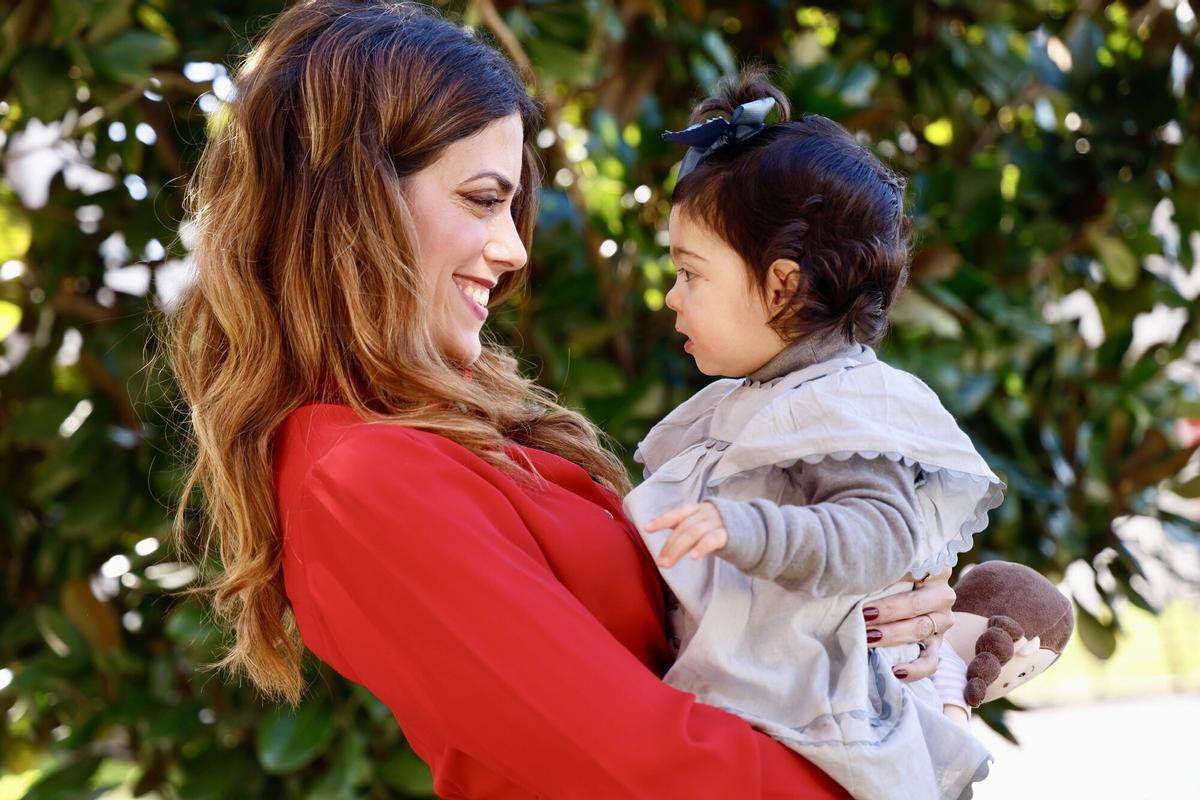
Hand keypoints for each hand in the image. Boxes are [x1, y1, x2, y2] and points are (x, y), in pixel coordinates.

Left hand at [645, 502, 728, 567]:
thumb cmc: (719, 529)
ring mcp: (718, 522)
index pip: (677, 513)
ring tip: (668, 564)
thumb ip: (685, 529)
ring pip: (694, 533)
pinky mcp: (729, 534)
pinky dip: (702, 547)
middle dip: (669, 545)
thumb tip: (662, 544)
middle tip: (660, 562)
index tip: (647, 528)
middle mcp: (707, 512)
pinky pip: (713, 539)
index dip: (662, 520)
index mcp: (697, 509)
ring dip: (678, 549)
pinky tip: (693, 557)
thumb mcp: (701, 524)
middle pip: (684, 528)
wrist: (752, 531)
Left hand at [863, 566, 954, 682]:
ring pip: (920, 629)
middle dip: (887, 610)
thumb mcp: (890, 568)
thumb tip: (852, 572)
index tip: (868, 581)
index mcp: (934, 568)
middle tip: (863, 614)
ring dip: (892, 635)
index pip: (917, 571)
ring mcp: (942, 621)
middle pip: (916, 603)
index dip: (893, 577)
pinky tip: (896, 671)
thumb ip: (882, 566)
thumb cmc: (888, 577)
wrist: (907, 599)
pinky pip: (931, 661)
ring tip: (868, 637)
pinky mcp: (938, 644)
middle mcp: (943, 594)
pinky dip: (915, 669)